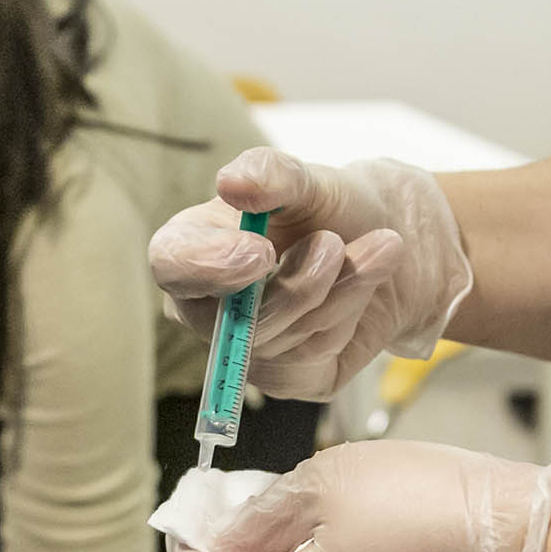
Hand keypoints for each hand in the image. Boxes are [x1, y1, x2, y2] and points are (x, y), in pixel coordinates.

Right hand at [148, 149, 474, 401]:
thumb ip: (271, 174)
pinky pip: (316, 360)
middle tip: (335, 244)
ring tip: (374, 247)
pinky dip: (351, 313)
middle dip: (300, 284)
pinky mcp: (285, 377)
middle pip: (238, 322)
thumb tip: (232, 183)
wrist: (378, 242)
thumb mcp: (307, 180)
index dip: (212, 265)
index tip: (262, 252)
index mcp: (189, 247)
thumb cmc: (325, 208)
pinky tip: (364, 285)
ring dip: (343, 289)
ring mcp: (241, 350)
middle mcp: (203, 307)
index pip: (172, 265)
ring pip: (289, 339)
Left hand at [166, 439, 550, 551]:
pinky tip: (376, 538)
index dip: (189, 550)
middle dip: (251, 551)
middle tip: (259, 496)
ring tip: (328, 509)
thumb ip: (263, 512)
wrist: (537, 550)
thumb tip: (230, 533)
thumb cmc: (431, 508)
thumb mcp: (328, 482)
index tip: (186, 516)